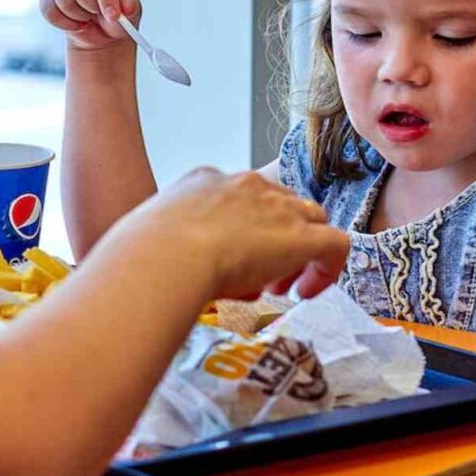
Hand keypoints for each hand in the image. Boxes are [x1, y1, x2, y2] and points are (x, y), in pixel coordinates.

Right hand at [39, 0, 140, 51]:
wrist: (101, 34)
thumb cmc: (116, 19)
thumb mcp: (130, 15)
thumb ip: (129, 8)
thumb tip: (126, 6)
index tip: (113, 16)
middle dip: (89, 7)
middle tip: (97, 15)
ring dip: (77, 17)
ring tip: (88, 19)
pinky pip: (48, 9)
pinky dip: (63, 23)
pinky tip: (75, 24)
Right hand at [117, 168, 349, 301]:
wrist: (164, 257)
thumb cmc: (140, 258)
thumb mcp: (144, 242)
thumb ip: (158, 249)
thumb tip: (148, 273)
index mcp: (205, 181)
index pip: (240, 197)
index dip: (243, 231)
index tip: (231, 262)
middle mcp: (246, 186)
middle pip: (281, 204)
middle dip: (275, 239)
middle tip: (260, 279)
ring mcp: (277, 208)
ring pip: (311, 220)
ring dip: (301, 253)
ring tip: (283, 288)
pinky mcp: (302, 237)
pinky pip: (336, 245)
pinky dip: (328, 268)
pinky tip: (306, 293)